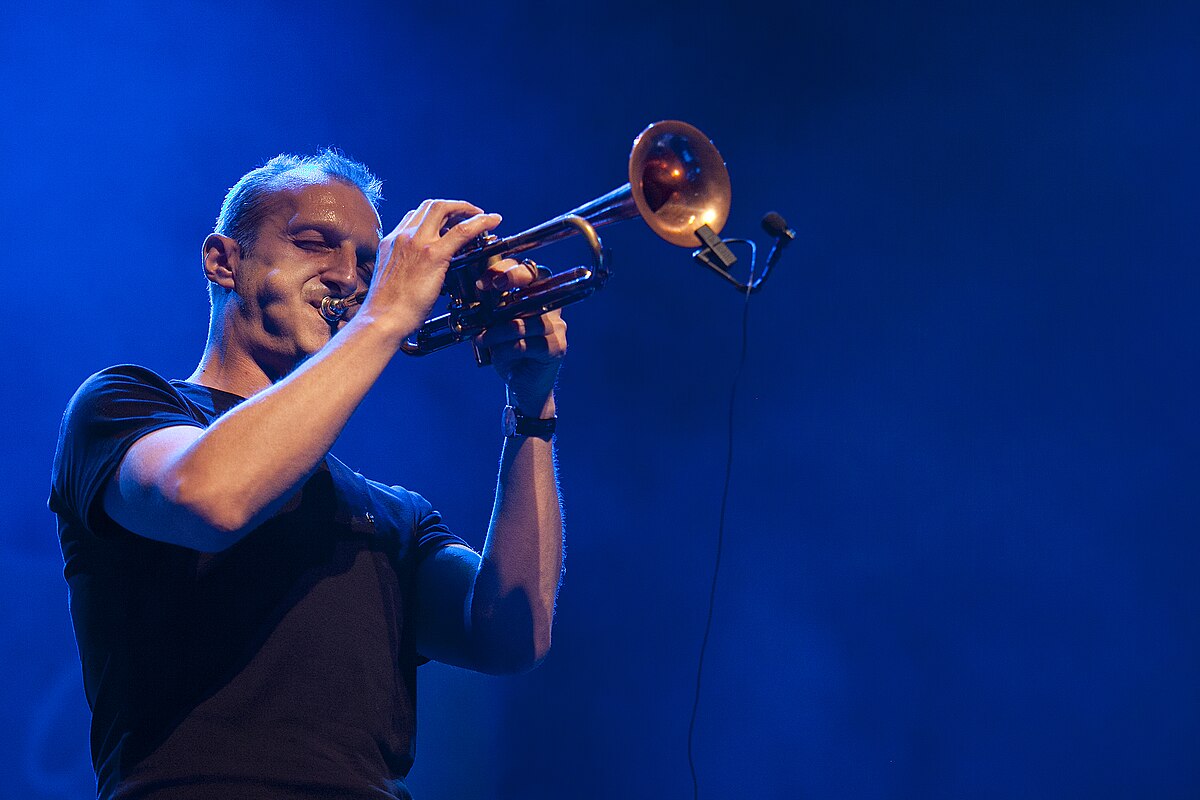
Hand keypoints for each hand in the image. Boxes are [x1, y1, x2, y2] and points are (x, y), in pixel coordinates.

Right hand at [359, 199, 501, 341]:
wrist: (382, 319)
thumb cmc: (388, 309)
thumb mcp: (392, 279)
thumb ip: (405, 267)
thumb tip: (422, 272)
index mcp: (392, 242)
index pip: (415, 216)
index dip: (437, 216)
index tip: (450, 222)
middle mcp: (403, 236)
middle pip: (431, 206)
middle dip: (454, 206)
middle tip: (471, 214)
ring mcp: (418, 243)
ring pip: (445, 209)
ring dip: (467, 209)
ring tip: (483, 216)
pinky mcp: (433, 255)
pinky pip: (462, 231)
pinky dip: (480, 222)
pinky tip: (492, 222)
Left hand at [473, 260, 566, 416]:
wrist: (523, 385)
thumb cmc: (508, 351)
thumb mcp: (496, 325)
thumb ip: (491, 307)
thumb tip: (471, 291)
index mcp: (538, 297)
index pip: (531, 270)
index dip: (509, 268)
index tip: (484, 279)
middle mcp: (552, 308)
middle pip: (535, 285)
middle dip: (510, 280)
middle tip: (486, 287)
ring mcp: (557, 328)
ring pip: (522, 321)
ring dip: (496, 331)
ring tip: (481, 338)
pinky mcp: (555, 348)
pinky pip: (525, 344)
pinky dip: (504, 349)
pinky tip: (495, 353)